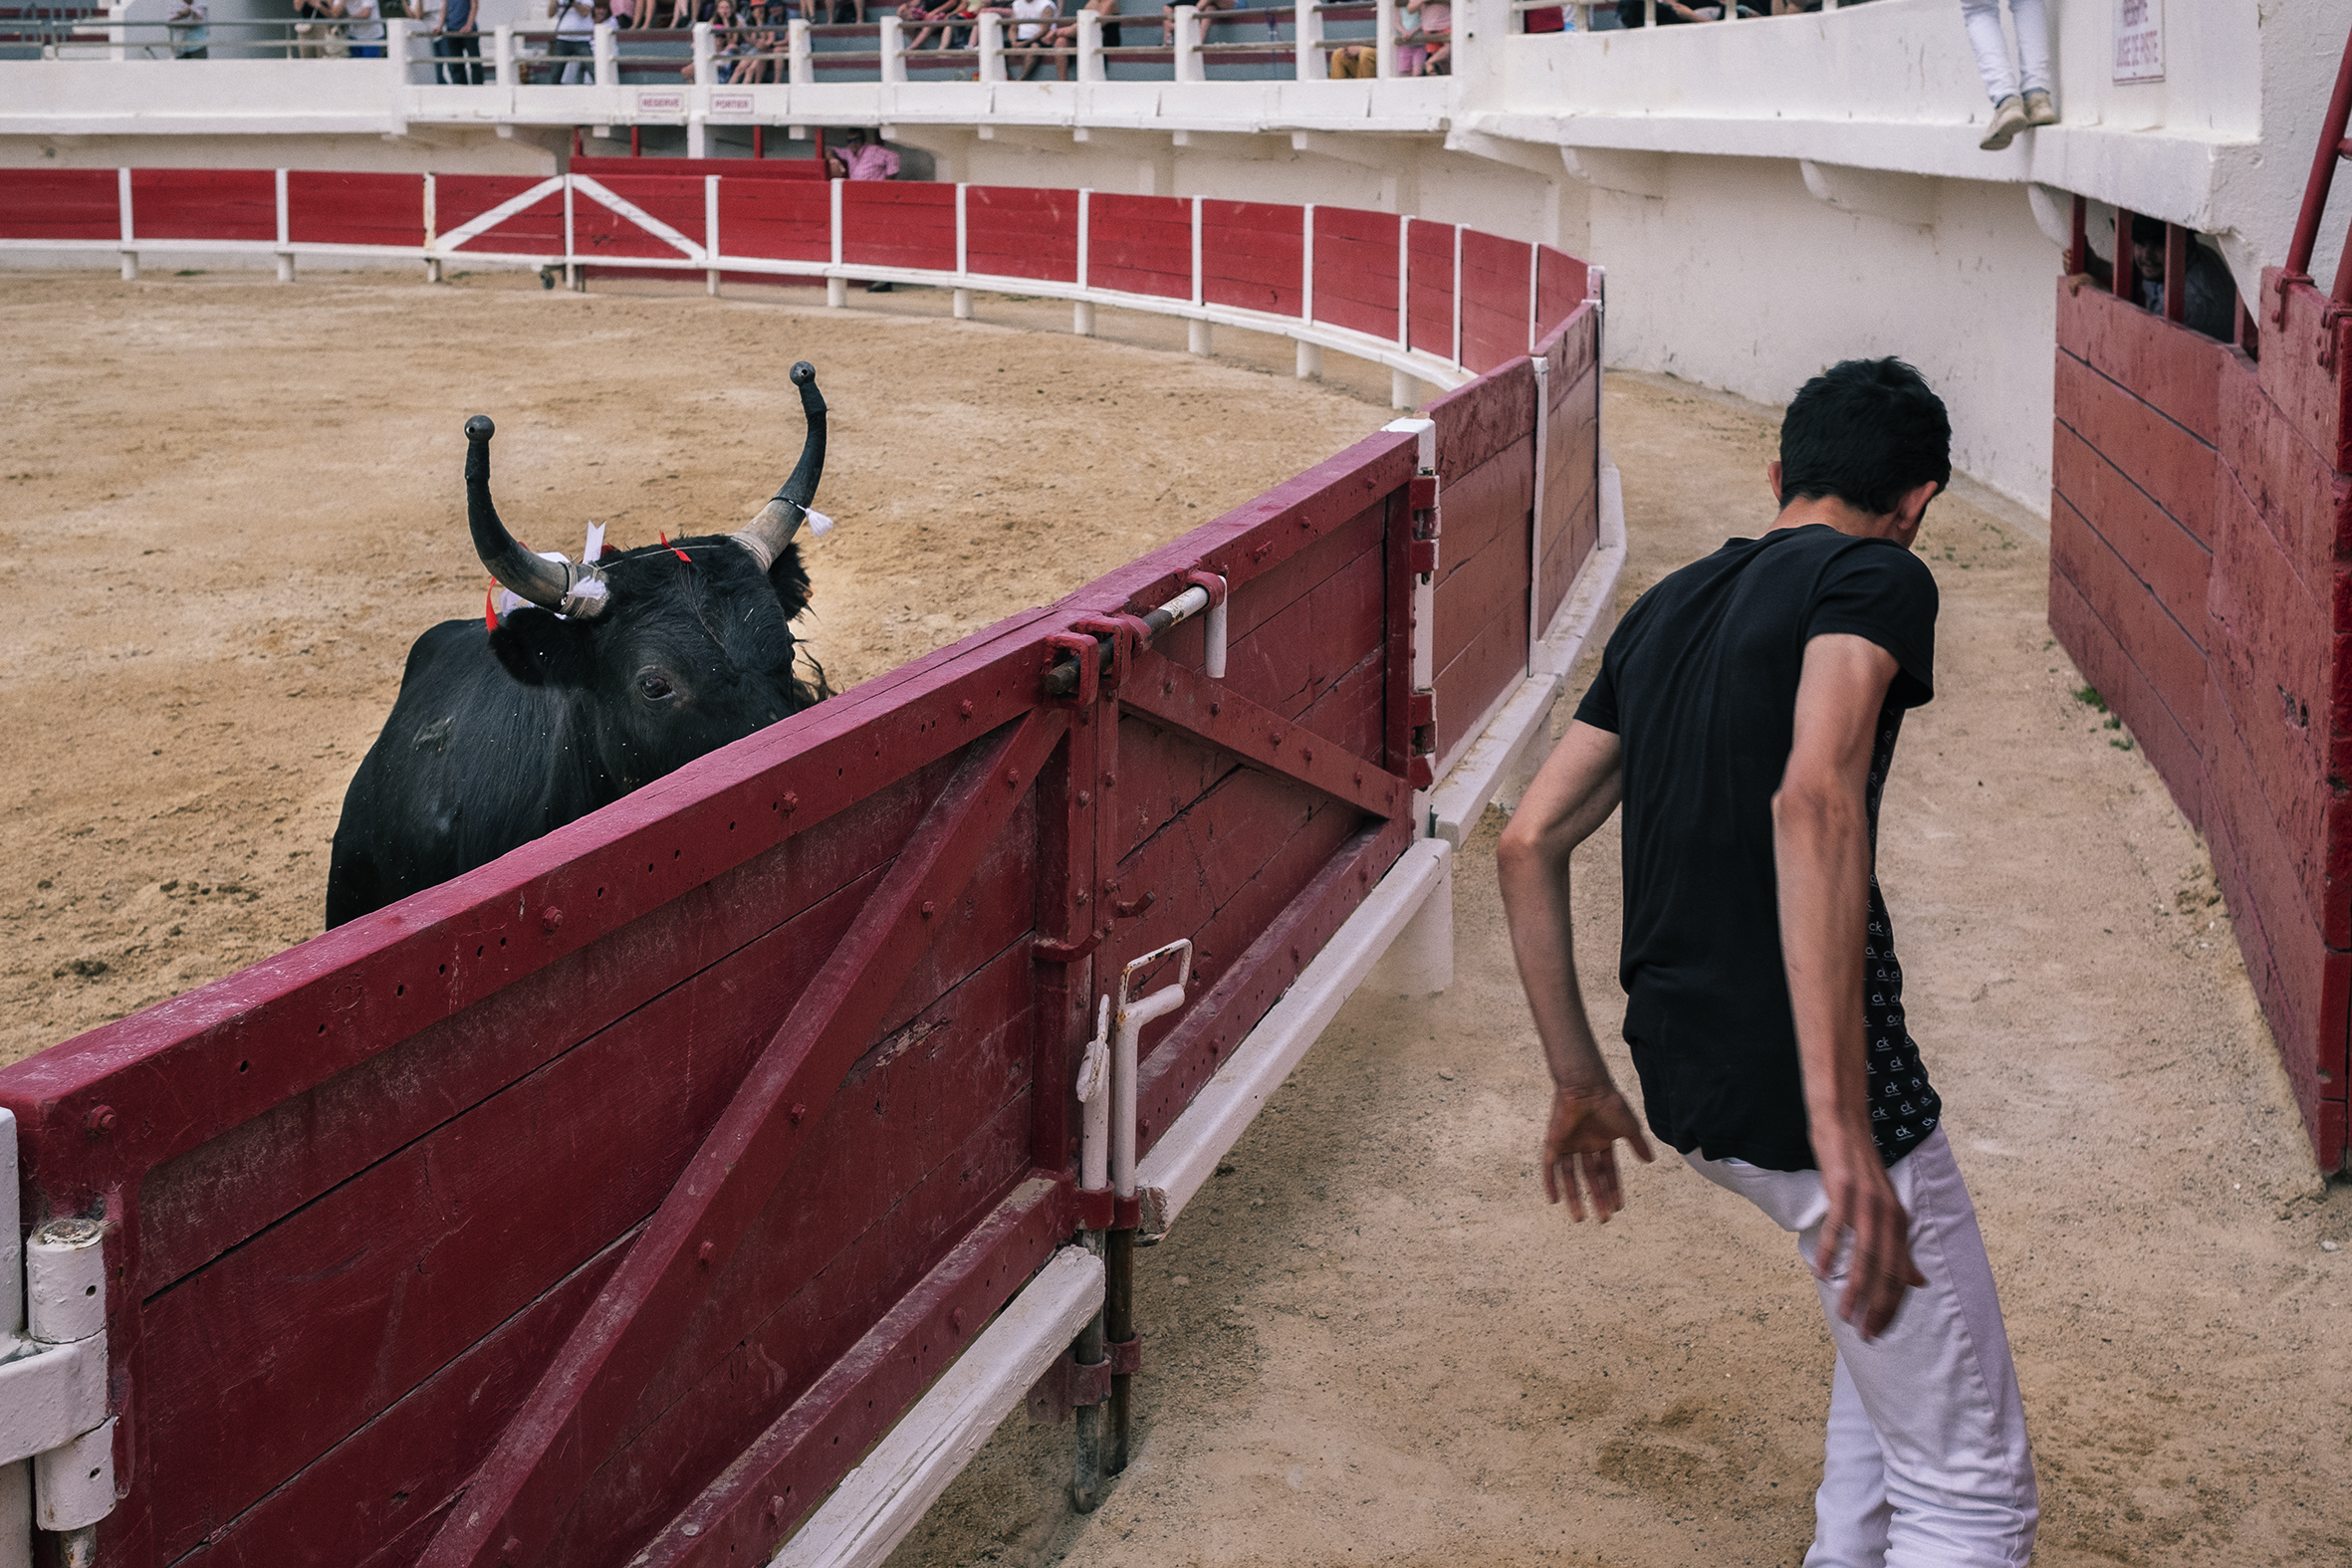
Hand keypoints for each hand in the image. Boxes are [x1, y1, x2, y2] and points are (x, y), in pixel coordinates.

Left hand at [1541, 1083, 1653, 1221]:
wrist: (1587, 1088)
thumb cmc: (1609, 1103)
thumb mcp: (1629, 1128)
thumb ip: (1638, 1145)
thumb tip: (1650, 1162)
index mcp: (1602, 1141)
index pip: (1608, 1171)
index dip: (1613, 1189)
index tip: (1618, 1207)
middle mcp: (1584, 1144)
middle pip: (1591, 1177)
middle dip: (1597, 1198)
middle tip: (1604, 1219)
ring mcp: (1568, 1144)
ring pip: (1570, 1176)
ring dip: (1575, 1197)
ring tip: (1581, 1217)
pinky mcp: (1553, 1142)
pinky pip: (1549, 1167)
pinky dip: (1550, 1183)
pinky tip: (1555, 1201)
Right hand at [1814, 1147, 1925, 1339]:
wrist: (1844, 1124)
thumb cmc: (1860, 1170)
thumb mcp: (1886, 1210)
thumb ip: (1900, 1247)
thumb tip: (1918, 1283)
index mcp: (1900, 1223)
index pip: (1901, 1275)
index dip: (1892, 1306)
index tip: (1881, 1332)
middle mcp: (1889, 1214)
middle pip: (1887, 1270)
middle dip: (1878, 1306)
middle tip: (1866, 1335)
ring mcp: (1866, 1202)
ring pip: (1866, 1255)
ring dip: (1857, 1289)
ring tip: (1846, 1314)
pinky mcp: (1842, 1189)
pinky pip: (1838, 1227)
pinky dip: (1831, 1252)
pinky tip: (1823, 1273)